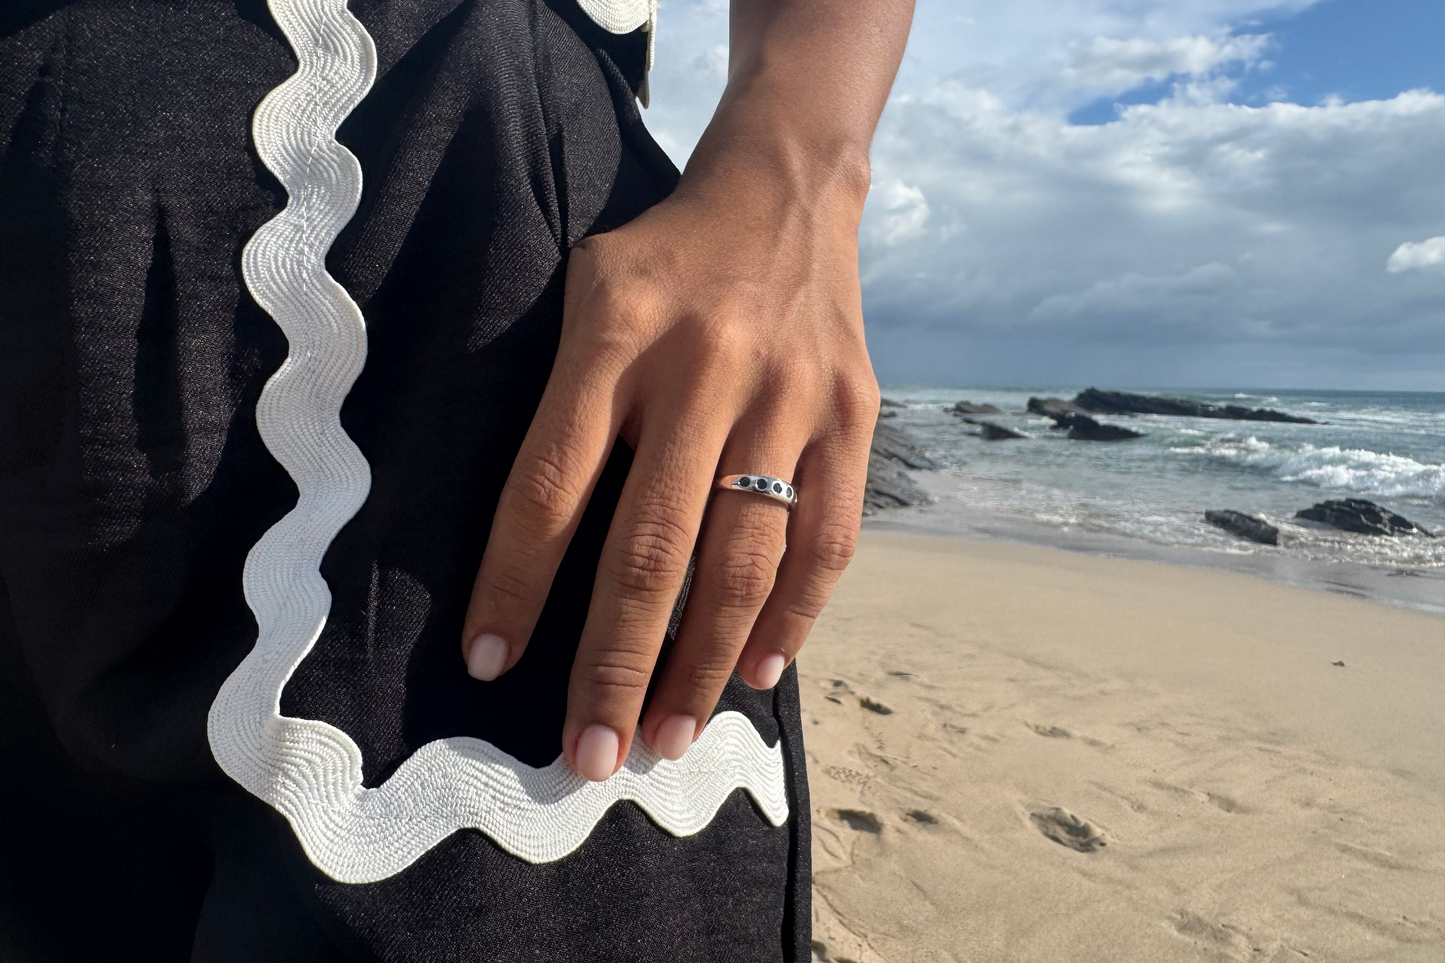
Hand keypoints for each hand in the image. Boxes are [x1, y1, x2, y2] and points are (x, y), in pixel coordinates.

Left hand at [458, 147, 878, 780]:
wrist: (784, 194)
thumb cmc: (662, 260)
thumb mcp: (583, 294)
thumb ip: (557, 405)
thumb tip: (524, 554)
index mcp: (616, 336)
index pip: (551, 485)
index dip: (517, 583)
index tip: (491, 663)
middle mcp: (705, 370)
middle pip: (651, 548)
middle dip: (616, 665)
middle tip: (589, 755)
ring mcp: (790, 398)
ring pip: (744, 561)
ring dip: (701, 663)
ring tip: (668, 737)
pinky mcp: (853, 417)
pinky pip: (827, 540)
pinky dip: (792, 618)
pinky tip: (754, 671)